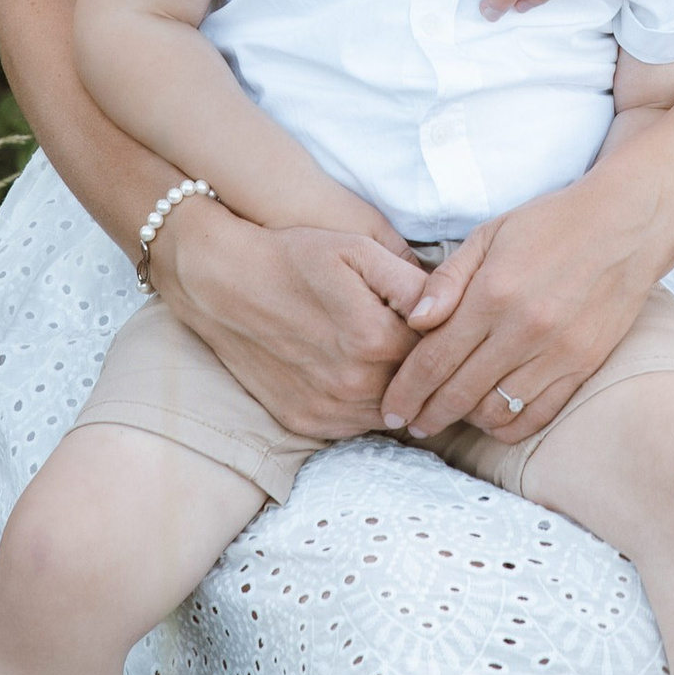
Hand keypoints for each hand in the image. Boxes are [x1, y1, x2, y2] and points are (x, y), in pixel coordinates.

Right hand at [153, 199, 425, 445]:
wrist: (222, 282)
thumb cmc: (293, 257)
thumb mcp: (358, 249)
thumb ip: (413, 283)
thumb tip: (451, 311)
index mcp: (374, 340)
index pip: (439, 354)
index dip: (447, 339)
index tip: (447, 326)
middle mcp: (353, 384)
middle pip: (419, 389)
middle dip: (427, 369)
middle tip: (421, 343)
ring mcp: (327, 409)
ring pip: (391, 412)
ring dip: (398, 390)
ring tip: (388, 356)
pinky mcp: (305, 422)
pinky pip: (356, 425)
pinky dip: (365, 404)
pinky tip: (359, 374)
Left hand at [381, 173, 663, 443]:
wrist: (626, 224)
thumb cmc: (551, 224)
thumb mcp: (489, 235)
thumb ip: (448, 280)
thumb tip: (414, 321)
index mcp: (493, 294)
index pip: (435, 359)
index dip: (407, 390)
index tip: (390, 409)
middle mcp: (524, 330)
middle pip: (460, 392)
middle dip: (426, 414)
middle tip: (408, 423)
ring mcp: (558, 353)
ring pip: (497, 410)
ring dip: (465, 420)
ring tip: (448, 415)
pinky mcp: (584, 366)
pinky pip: (539, 414)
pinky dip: (510, 425)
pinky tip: (492, 419)